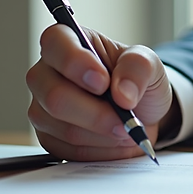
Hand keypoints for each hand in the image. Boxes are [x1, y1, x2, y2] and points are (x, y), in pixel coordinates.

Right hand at [26, 24, 178, 160]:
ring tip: (126, 130)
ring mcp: (43, 107)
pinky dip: (100, 151)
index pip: (55, 43)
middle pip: (54, 96)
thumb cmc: (137, 81)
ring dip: (103, 135)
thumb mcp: (149, 64)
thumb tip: (122, 93)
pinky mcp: (49, 136)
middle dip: (96, 114)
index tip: (103, 82)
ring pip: (63, 128)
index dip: (76, 63)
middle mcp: (47, 73)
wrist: (140, 112)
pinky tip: (114, 142)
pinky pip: (68, 150)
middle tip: (125, 120)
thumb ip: (138, 67)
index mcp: (67, 42)